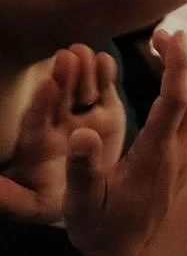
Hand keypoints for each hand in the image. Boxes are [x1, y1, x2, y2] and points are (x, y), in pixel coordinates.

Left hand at [0, 46, 125, 222]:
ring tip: (84, 52)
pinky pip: (105, 89)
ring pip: (80, 88)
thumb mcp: (33, 204)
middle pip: (58, 97)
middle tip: (65, 57)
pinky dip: (105, 74)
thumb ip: (11, 198)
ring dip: (82, 70)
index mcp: (36, 144)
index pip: (35, 120)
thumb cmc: (54, 202)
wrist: (94, 198)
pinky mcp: (106, 111)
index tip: (47, 85)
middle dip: (62, 77)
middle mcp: (57, 124)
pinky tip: (104, 60)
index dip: (40, 104)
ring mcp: (82, 115)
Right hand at [64, 30, 186, 255]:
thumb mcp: (82, 204)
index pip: (175, 98)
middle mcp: (182, 154)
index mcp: (156, 156)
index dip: (174, 63)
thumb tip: (82, 133)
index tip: (163, 36)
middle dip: (185, 59)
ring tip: (176, 54)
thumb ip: (82, 169)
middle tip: (164, 35)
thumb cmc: (102, 233)